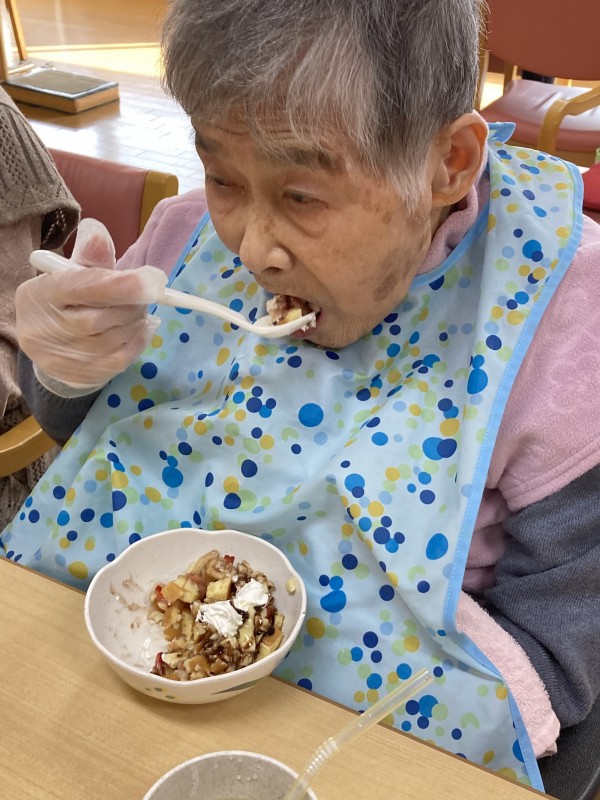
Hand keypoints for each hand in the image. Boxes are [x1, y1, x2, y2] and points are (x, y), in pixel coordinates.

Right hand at [16, 218, 166, 391]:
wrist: (45, 339)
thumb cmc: (65, 298)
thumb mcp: (70, 271)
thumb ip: (90, 255)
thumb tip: (100, 236)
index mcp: (45, 293)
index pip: (86, 288)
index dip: (125, 284)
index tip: (155, 279)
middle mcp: (48, 328)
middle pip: (104, 317)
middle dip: (135, 303)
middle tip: (148, 292)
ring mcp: (64, 356)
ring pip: (116, 338)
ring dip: (138, 321)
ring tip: (139, 309)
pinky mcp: (81, 375)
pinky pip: (121, 358)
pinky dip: (139, 340)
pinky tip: (143, 328)